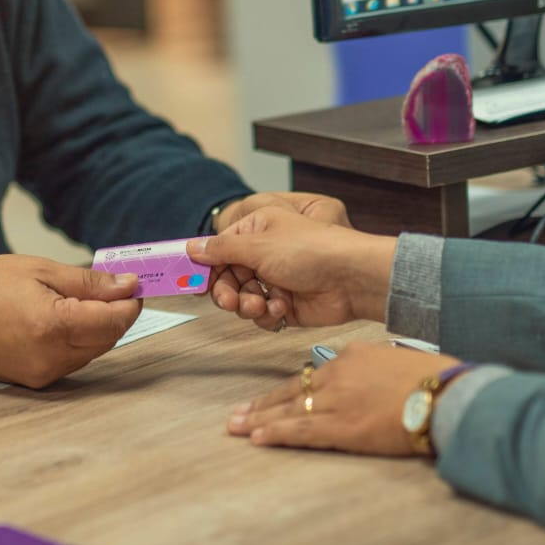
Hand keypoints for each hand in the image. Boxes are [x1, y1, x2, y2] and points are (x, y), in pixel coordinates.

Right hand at [0, 255, 141, 388]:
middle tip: (112, 287)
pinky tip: (61, 319)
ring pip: (93, 351)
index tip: (133, 284)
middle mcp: (51, 357)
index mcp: (53, 325)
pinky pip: (73, 359)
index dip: (130, 302)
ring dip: (97, 327)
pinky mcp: (36, 380)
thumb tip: (127, 286)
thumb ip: (88, 282)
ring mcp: (43, 373)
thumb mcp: (40, 270)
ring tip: (77, 300)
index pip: (114, 321)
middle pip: (108, 339)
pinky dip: (78, 340)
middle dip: (116, 314)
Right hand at [202, 193, 351, 329]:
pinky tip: (280, 308)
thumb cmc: (312, 250)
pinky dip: (268, 314)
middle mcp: (265, 254)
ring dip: (248, 304)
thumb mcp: (259, 245)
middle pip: (228, 278)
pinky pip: (262, 314)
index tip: (194, 281)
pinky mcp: (286, 304)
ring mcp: (276, 280)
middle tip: (229, 300)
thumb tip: (192, 247)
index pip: (220, 249)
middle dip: (227, 291)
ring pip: (243, 299)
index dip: (207, 267)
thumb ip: (221, 249)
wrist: (351, 279)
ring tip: (261, 305)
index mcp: (257, 230)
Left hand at [229, 343, 460, 456]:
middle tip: (236, 413)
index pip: (311, 375)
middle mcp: (337, 375)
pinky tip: (257, 438)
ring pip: (290, 410)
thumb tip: (367, 384)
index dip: (287, 390)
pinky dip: (276, 434)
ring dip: (260, 420)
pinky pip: (302, 431)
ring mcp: (338, 400)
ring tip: (236, 427)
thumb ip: (373, 372)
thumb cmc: (434, 380)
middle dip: (262, 404)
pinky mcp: (343, 427)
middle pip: (292, 391)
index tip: (270, 398)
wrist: (447, 395)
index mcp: (351, 357)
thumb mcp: (397, 363)